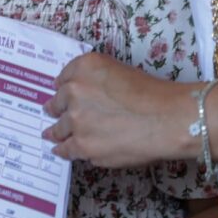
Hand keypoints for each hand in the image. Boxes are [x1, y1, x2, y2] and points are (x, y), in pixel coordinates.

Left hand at [43, 53, 189, 168]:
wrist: (167, 119)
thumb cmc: (153, 93)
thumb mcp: (121, 70)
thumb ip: (98, 79)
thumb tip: (89, 94)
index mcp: (85, 67)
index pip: (64, 77)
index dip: (63, 87)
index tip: (61, 93)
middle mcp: (74, 91)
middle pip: (57, 102)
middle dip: (56, 108)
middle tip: (51, 112)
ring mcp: (76, 120)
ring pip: (58, 128)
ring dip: (56, 132)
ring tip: (50, 135)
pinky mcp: (82, 145)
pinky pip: (65, 149)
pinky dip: (62, 150)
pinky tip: (59, 150)